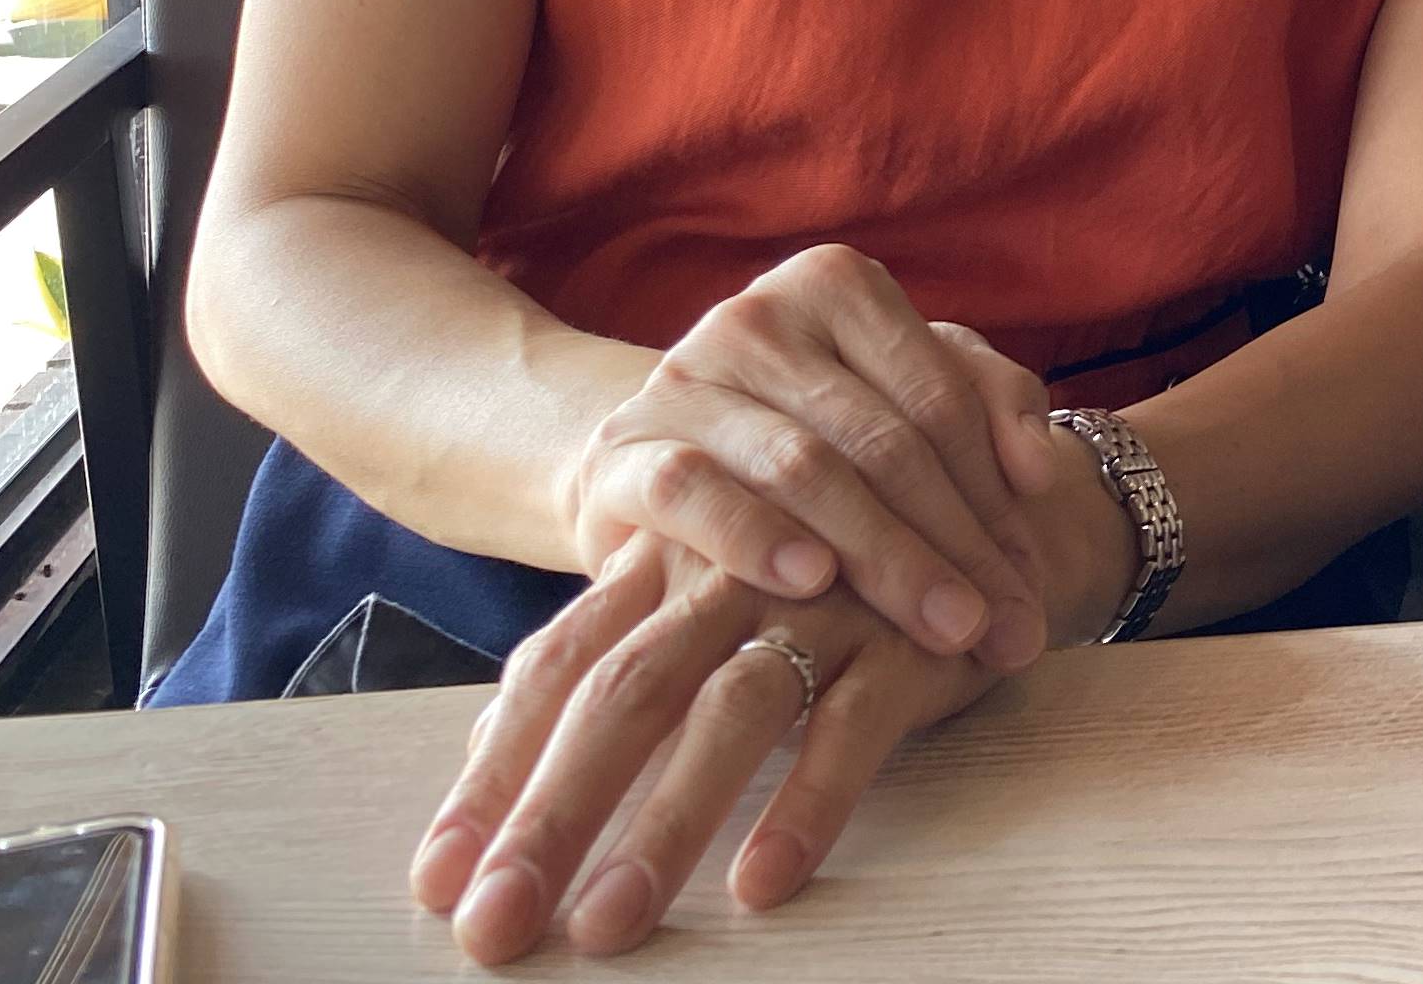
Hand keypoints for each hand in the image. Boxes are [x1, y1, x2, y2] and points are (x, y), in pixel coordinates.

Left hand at [413, 541, 979, 963]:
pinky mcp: (909, 636)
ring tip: (609, 927)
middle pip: (623, 693)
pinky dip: (807, 802)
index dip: (494, 771)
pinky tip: (762, 880)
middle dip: (550, 815)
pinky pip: (853, 726)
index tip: (438, 880)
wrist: (984, 495)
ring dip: (663, 826)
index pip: (558, 667)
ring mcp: (824, 603)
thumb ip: (617, 656)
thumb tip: (496, 749)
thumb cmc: (829, 567)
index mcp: (669, 564)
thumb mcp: (715, 596)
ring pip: (728, 712)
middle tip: (494, 924)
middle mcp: (732, 576)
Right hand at [561, 244, 1058, 670]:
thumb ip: (987, 403)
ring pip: (804, 468)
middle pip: (882, 441)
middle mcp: (758, 316)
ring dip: (885, 558)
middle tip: (1009, 631)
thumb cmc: (810, 437)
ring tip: (945, 627)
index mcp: (836, 285)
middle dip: (955, 546)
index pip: (939, 397)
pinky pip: (694, 490)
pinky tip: (811, 580)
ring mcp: (684, 377)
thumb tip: (1037, 470)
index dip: (996, 498)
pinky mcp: (623, 450)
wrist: (657, 467)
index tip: (1035, 585)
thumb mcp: (902, 399)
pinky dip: (755, 536)